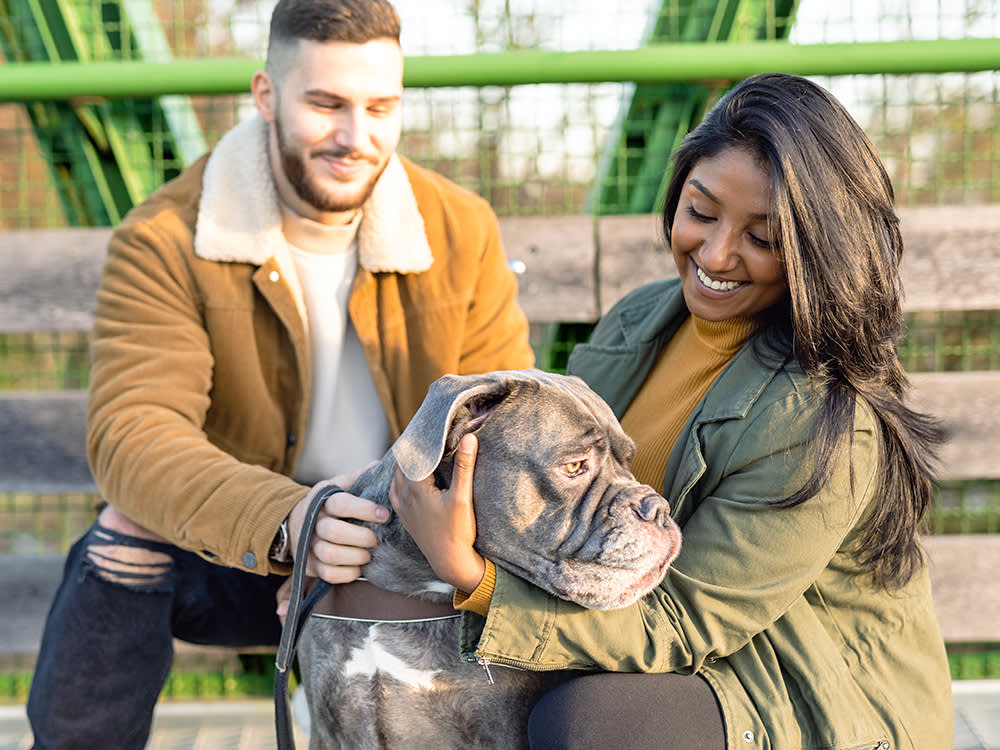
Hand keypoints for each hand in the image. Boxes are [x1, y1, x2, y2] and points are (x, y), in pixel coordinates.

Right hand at [286, 464, 386, 585]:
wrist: (294, 523)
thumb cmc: (325, 504)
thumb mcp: (335, 486)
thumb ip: (356, 478)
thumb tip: (378, 466)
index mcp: (322, 501)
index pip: (341, 504)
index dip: (365, 509)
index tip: (385, 514)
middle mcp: (313, 523)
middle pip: (334, 532)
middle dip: (362, 537)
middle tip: (377, 539)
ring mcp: (308, 545)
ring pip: (330, 554)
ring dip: (356, 556)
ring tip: (369, 554)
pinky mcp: (309, 565)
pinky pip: (328, 574)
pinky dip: (347, 573)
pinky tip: (358, 567)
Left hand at [389, 433, 484, 592]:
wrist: (450, 562)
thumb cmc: (457, 531)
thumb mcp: (463, 497)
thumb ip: (464, 466)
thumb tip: (469, 437)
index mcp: (414, 487)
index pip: (412, 454)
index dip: (421, 440)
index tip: (429, 427)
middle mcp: (403, 495)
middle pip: (402, 463)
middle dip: (414, 450)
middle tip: (427, 437)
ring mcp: (401, 506)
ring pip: (397, 477)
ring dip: (407, 465)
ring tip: (421, 454)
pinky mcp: (405, 516)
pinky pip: (396, 490)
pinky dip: (402, 479)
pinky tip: (413, 478)